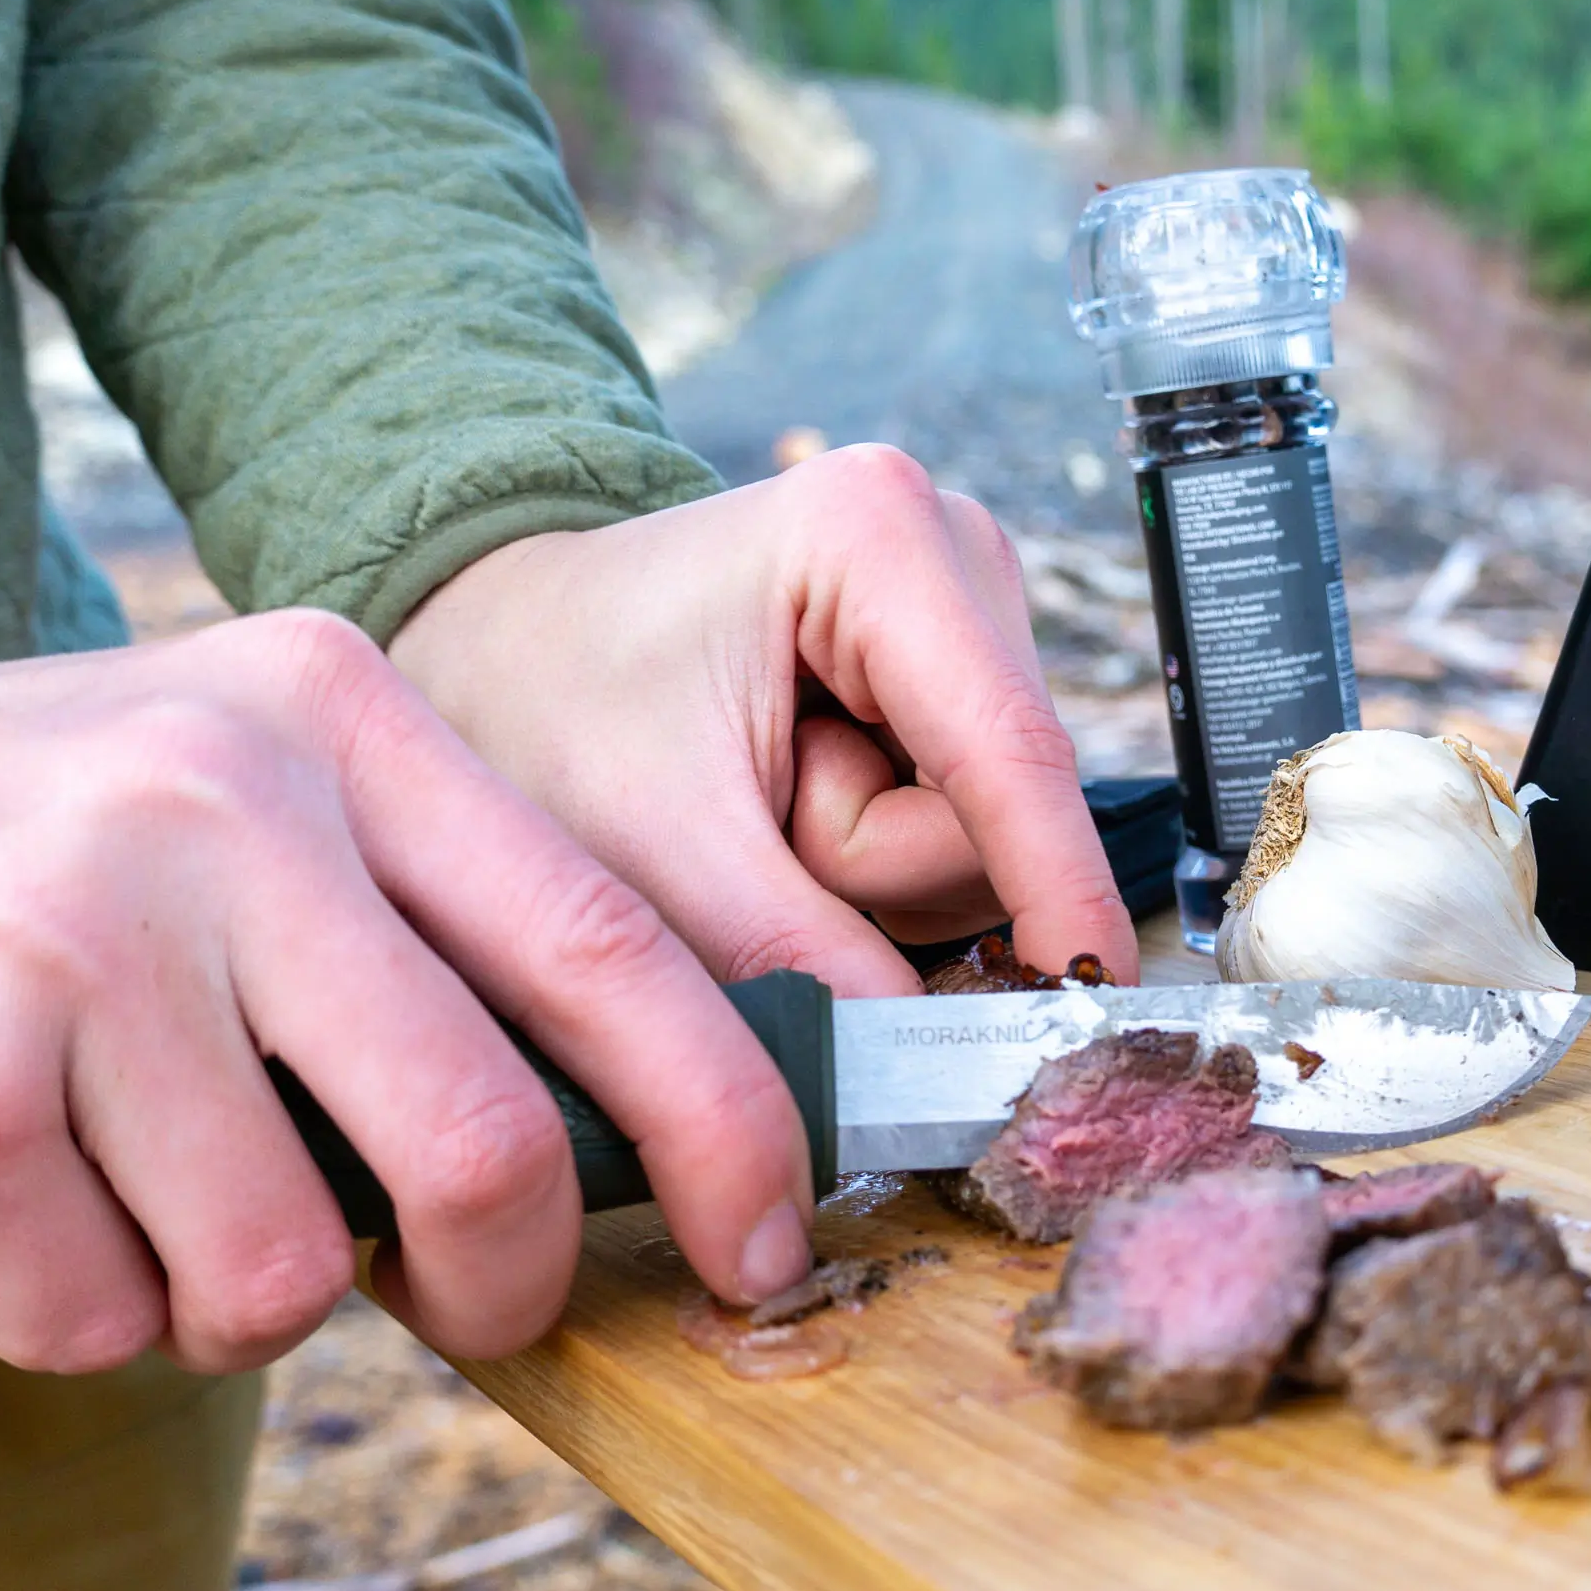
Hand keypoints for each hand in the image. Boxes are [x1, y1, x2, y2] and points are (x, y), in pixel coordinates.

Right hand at [0, 612, 811, 1372]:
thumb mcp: (220, 800)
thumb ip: (415, 924)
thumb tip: (640, 1132)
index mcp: (331, 711)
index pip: (615, 945)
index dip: (731, 1126)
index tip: (772, 1241)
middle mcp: (219, 794)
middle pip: (488, 1140)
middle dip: (504, 1284)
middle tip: (466, 1308)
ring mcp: (73, 929)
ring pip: (283, 1272)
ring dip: (222, 1299)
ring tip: (126, 1190)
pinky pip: (102, 1317)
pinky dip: (65, 1312)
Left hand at [389, 446, 1136, 997]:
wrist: (491, 652)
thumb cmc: (539, 708)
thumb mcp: (643, 846)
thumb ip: (790, 956)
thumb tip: (920, 1056)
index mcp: (874, 533)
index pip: (1008, 751)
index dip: (1061, 886)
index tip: (1098, 995)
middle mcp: (949, 551)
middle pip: (1002, 808)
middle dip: (874, 870)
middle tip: (744, 833)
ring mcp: (963, 613)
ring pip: (986, 835)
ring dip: (864, 871)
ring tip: (749, 813)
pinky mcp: (955, 677)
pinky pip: (962, 832)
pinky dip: (870, 859)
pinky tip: (785, 810)